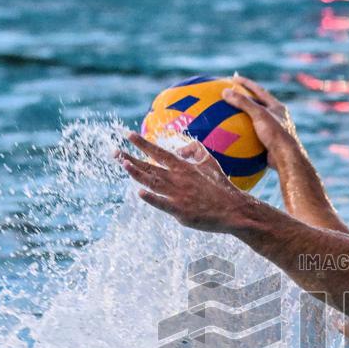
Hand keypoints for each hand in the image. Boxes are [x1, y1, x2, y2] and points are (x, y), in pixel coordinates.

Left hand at [117, 132, 251, 233]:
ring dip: (136, 173)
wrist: (233, 209)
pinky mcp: (180, 211)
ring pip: (152, 182)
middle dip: (131, 158)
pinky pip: (162, 203)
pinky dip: (151, 198)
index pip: (159, 152)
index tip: (129, 135)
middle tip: (115, 152)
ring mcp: (178, 195)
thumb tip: (181, 149)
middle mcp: (178, 179)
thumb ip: (195, 150)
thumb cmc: (221, 186)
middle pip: (150, 166)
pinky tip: (139, 192)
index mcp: (184, 167)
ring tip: (123, 164)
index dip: (143, 143)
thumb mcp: (210, 162)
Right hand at [223, 75, 300, 167]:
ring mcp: (273, 131)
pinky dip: (242, 136)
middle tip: (230, 95)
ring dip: (243, 119)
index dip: (246, 83)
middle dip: (244, 99)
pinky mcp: (269, 144)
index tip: (232, 78)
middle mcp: (277, 118)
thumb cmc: (276, 134)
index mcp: (277, 107)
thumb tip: (224, 92)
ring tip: (228, 117)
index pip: (259, 90)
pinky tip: (231, 138)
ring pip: (255, 122)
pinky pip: (253, 137)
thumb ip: (243, 102)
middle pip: (258, 104)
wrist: (286, 158)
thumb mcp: (259, 115)